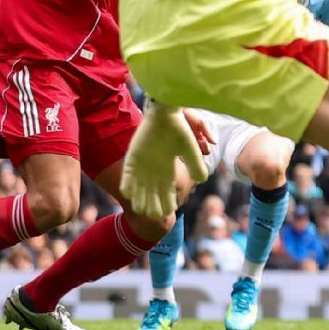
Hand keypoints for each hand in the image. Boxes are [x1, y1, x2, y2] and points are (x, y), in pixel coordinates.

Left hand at [121, 101, 208, 217]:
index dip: (167, 204)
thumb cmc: (179, 130)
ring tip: (141, 208)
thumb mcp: (190, 149)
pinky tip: (128, 193)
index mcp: (168, 171)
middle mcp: (154, 172)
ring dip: (139, 200)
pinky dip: (127, 186)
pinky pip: (127, 177)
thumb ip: (196, 164)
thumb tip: (202, 179)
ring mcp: (142, 167)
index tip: (168, 212)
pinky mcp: (131, 159)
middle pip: (151, 196)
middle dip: (153, 206)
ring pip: (138, 191)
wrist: (163, 115)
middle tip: (154, 214)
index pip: (166, 193)